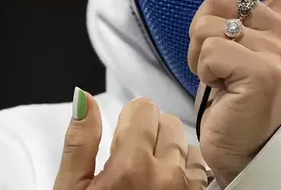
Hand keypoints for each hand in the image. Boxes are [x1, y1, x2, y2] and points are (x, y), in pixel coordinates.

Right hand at [54, 91, 207, 189]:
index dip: (129, 119)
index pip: (144, 108)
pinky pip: (200, 168)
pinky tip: (166, 184)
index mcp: (130, 167)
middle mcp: (165, 176)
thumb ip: (81, 142)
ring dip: (170, 150)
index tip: (123, 135)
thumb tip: (84, 99)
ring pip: (186, 142)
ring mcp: (187, 189)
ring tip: (149, 173)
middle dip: (150, 132)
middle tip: (133, 157)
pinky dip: (186, 169)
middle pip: (168, 121)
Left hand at [189, 0, 280, 186]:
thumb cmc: (239, 91)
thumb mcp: (244, 41)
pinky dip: (201, 68)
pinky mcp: (263, 71)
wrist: (248, 145)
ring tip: (218, 73)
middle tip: (216, 55)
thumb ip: (240, 1)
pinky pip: (209, 49)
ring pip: (208, 21)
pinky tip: (219, 86)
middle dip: (203, 23)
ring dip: (199, 49)